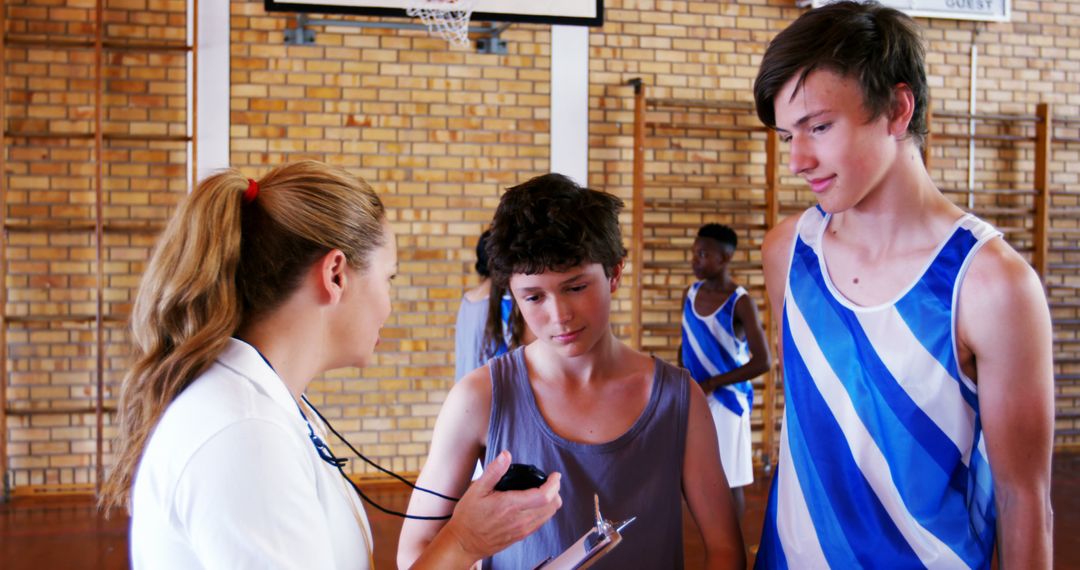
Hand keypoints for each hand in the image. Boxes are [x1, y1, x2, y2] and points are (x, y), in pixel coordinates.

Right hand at [442, 450, 561, 560]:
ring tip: (545, 491)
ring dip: (551, 502)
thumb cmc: (469, 517)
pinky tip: (535, 504)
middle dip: (555, 491)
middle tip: (550, 481)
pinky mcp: (521, 536)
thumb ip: (494, 471)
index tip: (555, 475)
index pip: (544, 496)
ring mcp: (522, 529)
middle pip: (552, 506)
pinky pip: (541, 523)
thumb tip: (506, 455)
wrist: (464, 542)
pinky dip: (545, 512)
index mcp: (510, 505)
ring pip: (549, 515)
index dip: (554, 484)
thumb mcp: (477, 490)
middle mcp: (520, 520)